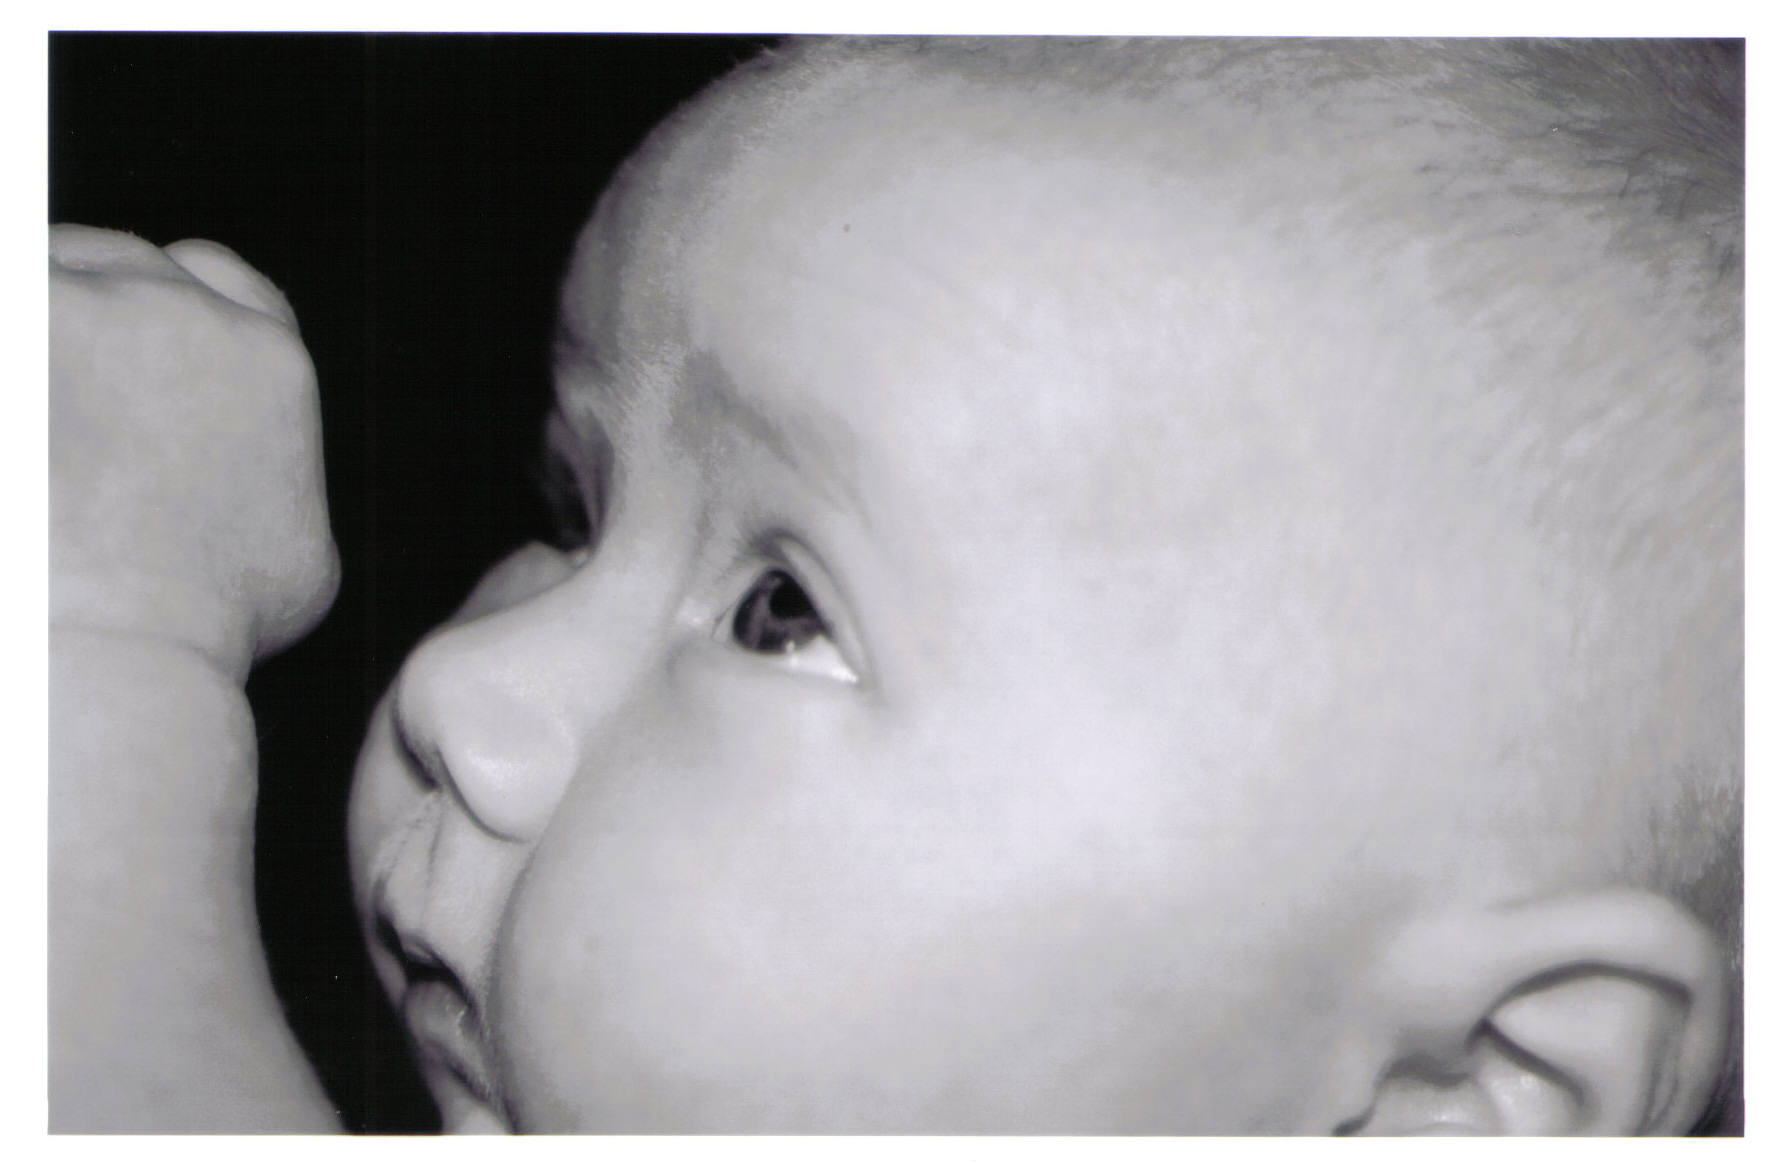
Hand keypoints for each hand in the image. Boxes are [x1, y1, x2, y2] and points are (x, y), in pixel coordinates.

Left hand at [50, 225, 338, 675]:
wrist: (119, 644)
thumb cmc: (205, 627)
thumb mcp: (298, 561)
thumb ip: (279, 487)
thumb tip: (251, 484)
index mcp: (268, 360)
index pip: (212, 278)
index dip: (162, 300)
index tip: (121, 339)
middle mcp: (188, 313)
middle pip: (118, 263)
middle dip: (80, 306)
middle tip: (43, 380)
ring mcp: (89, 307)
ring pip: (38, 269)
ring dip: (30, 329)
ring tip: (29, 422)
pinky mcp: (20, 316)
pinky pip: (12, 285)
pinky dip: (14, 360)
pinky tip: (17, 438)